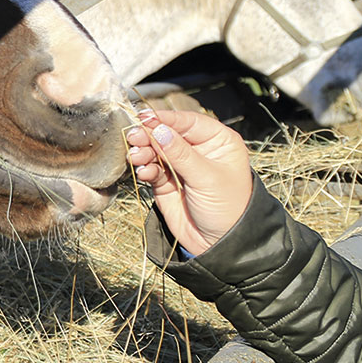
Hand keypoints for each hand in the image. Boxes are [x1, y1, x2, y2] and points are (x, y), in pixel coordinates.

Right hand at [125, 109, 254, 255]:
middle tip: (134, 137)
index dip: (166, 119)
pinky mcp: (166, 181)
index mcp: (218, 141)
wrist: (219, 244)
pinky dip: (145, 168)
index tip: (145, 118)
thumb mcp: (207, 177)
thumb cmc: (227, 207)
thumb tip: (159, 130)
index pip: (188, 122)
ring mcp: (180, 165)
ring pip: (156, 150)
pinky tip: (144, 173)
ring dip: (144, 151)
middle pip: (168, 133)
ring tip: (136, 157)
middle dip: (150, 135)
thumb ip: (180, 153)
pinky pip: (151, 168)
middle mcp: (198, 150)